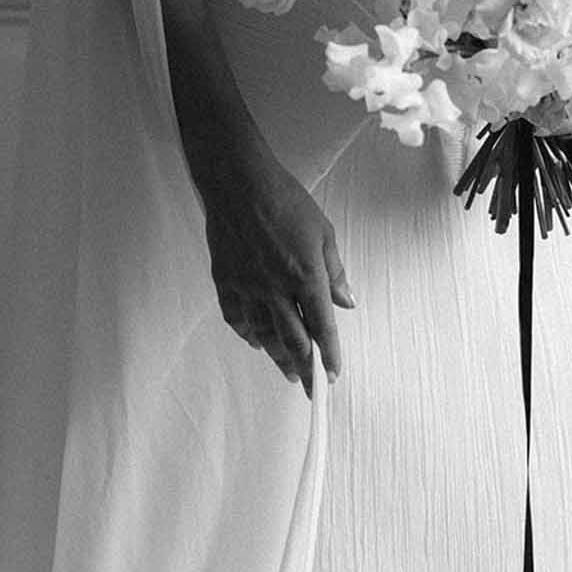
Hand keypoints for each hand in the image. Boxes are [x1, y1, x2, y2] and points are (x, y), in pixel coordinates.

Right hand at [205, 156, 355, 396]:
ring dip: (278, 358)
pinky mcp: (225, 282)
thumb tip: (346, 302)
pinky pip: (237, 320)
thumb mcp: (322, 231)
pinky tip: (256, 342)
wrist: (238, 183)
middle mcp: (276, 289)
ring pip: (264, 336)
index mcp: (305, 276)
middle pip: (293, 341)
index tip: (333, 376)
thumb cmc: (286, 201)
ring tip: (289, 371)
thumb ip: (334, 271)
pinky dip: (248, 335)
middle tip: (311, 388)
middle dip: (305, 369)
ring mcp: (248, 288)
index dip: (330, 355)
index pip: (322, 327)